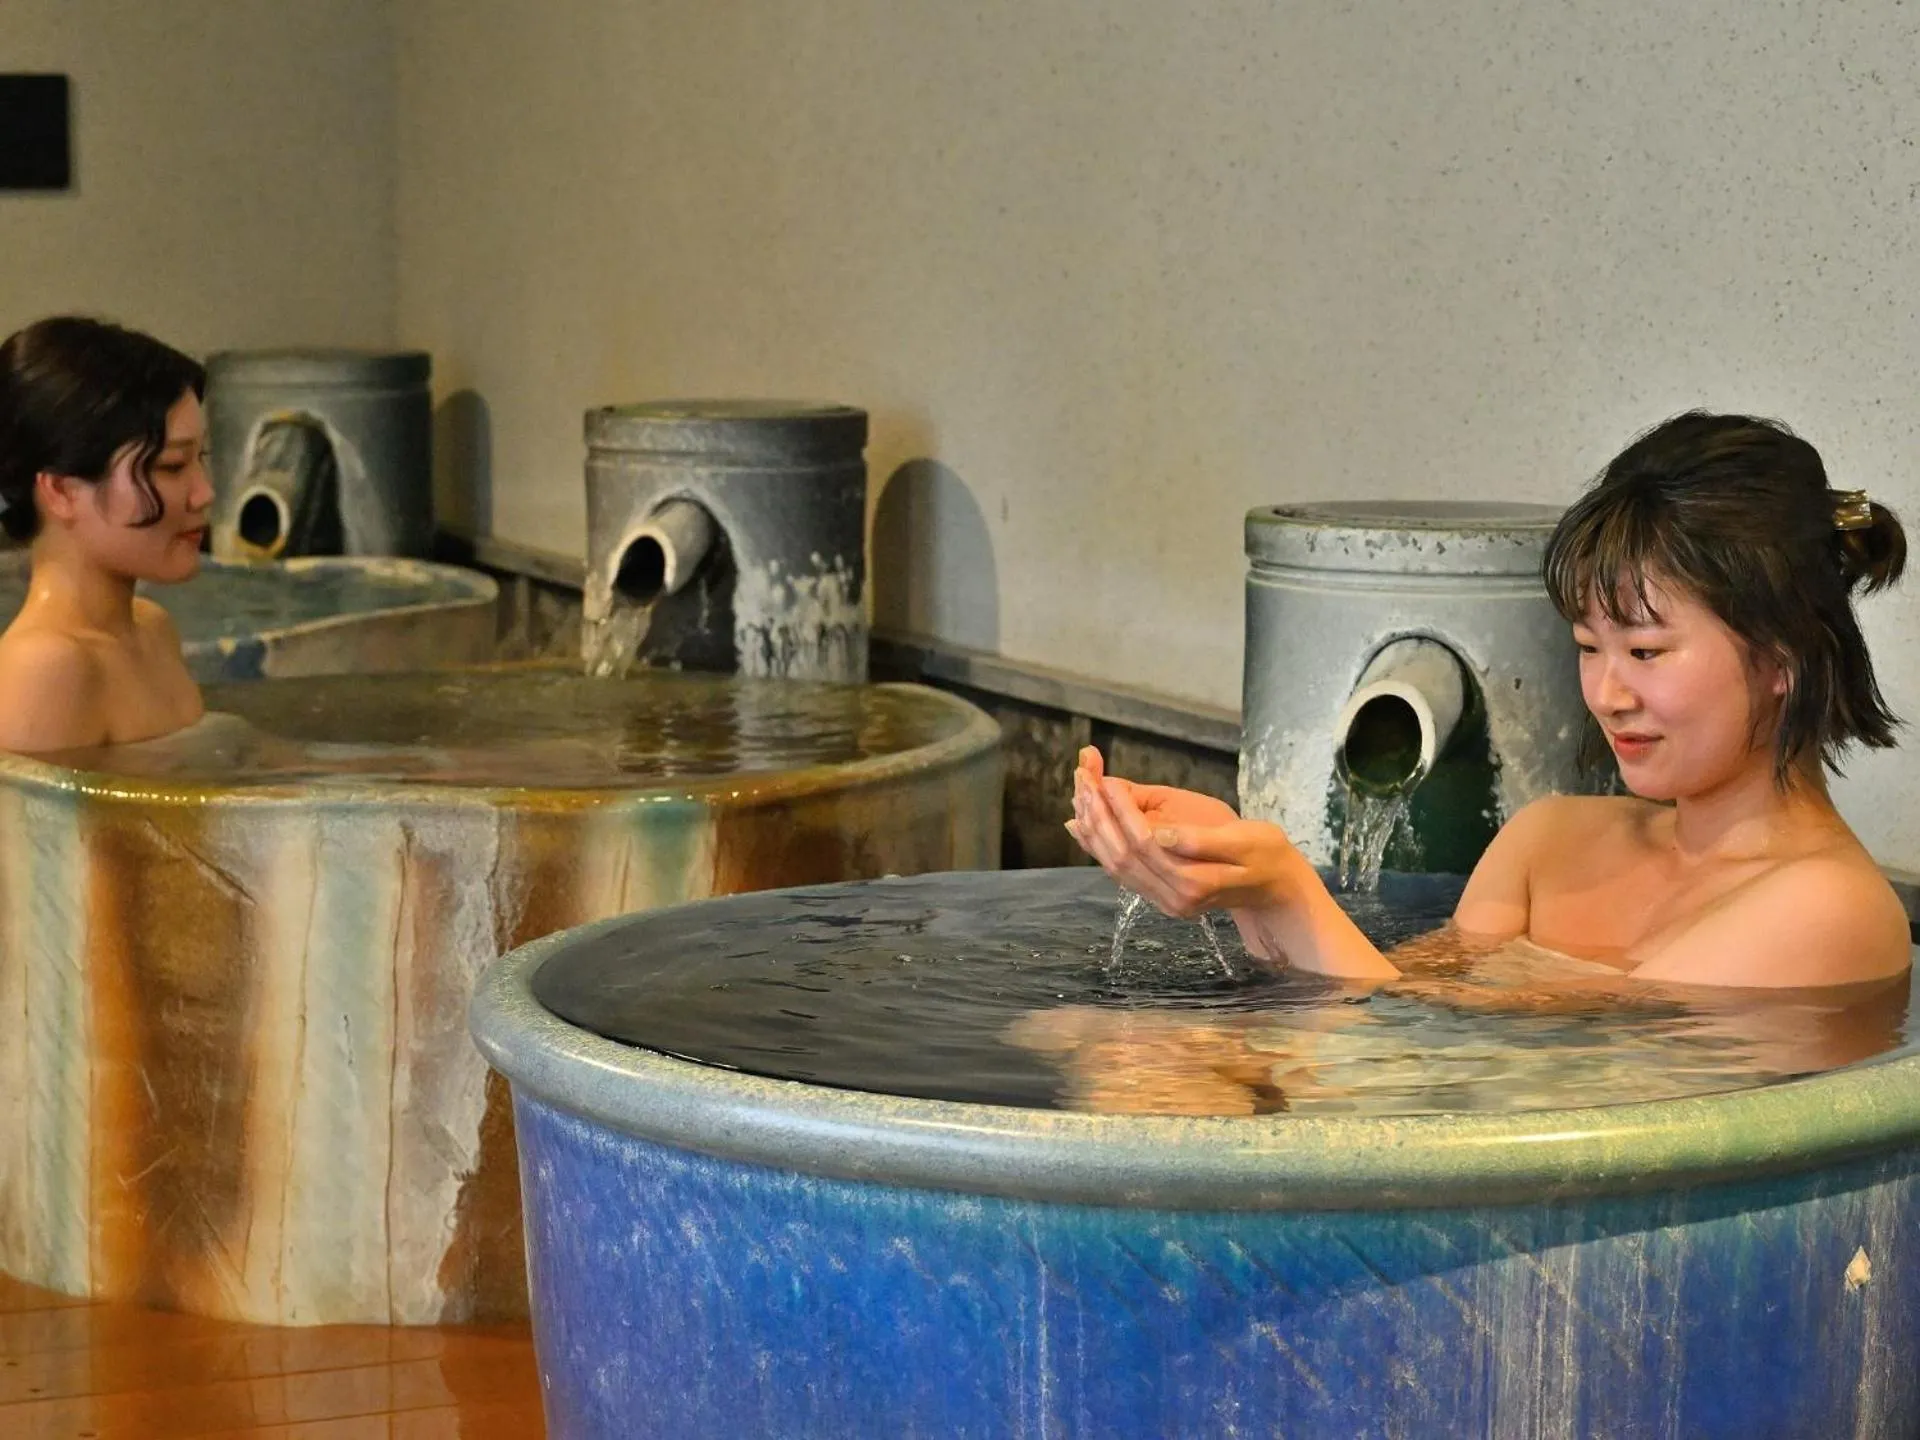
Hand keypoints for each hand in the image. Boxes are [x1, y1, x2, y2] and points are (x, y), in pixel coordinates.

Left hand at [1067, 745, 1304, 918]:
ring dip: (1093, 829)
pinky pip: (1121, 873)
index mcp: (1196, 881)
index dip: (1122, 809)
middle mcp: (1175, 898)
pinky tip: (1082, 824)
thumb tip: (1158, 834)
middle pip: (1123, 855)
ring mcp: (1165, 902)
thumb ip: (1200, 840)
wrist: (1275, 885)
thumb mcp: (1243, 838)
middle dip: (1099, 814)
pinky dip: (1098, 847)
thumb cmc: (1265, 853)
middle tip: (1082, 778)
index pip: (1145, 841)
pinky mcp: (1160, 898)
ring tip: (1079, 793)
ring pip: (1116, 866)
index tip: (1105, 777)